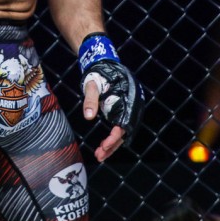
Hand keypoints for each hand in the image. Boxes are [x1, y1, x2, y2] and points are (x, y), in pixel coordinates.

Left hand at [78, 34, 144, 160]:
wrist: (103, 64)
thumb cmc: (97, 74)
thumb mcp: (92, 85)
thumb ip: (90, 100)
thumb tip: (88, 117)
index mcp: (127, 100)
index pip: (123, 125)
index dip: (114, 138)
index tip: (103, 147)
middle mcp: (131, 106)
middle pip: (125, 132)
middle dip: (112, 145)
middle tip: (99, 156)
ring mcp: (128, 108)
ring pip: (124, 132)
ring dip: (113, 144)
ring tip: (99, 155)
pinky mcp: (123, 110)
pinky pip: (121, 127)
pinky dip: (113, 137)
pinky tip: (104, 146)